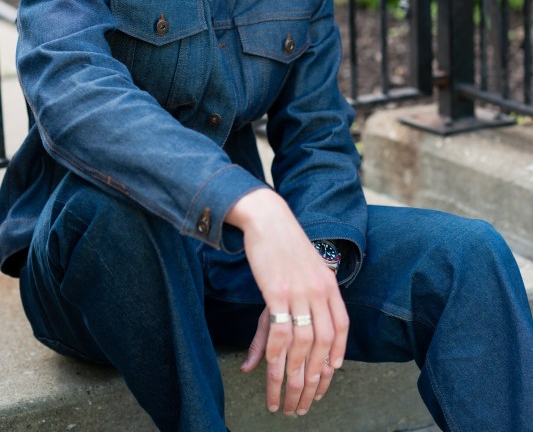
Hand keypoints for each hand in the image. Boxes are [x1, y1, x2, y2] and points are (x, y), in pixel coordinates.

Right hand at [227, 189, 348, 414]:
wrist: (268, 217)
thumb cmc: (282, 246)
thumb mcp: (296, 275)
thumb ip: (292, 309)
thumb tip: (286, 328)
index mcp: (329, 285)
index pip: (340, 329)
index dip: (336, 358)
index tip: (326, 380)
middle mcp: (319, 291)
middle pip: (322, 346)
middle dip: (313, 381)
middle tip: (302, 405)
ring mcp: (300, 291)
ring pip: (302, 345)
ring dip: (293, 379)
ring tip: (284, 401)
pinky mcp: (278, 290)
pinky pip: (281, 332)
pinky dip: (277, 358)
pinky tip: (272, 374)